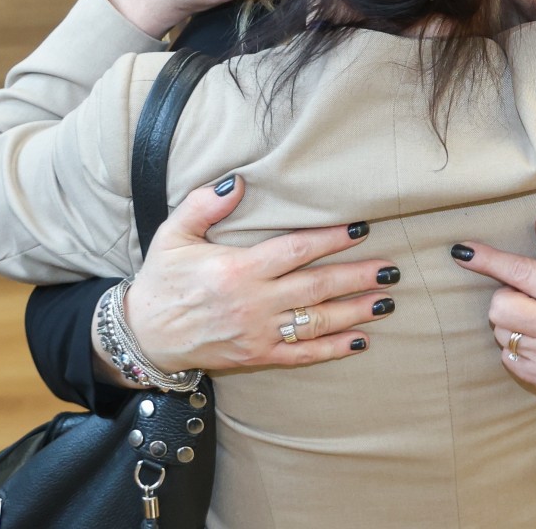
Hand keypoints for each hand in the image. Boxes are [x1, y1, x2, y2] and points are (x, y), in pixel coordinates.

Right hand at [115, 177, 399, 372]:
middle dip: (357, 276)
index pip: (296, 249)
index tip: (360, 229)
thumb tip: (236, 180)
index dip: (331, 239)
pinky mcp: (257, 356)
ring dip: (355, 311)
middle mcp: (254, 302)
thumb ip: (204, 205)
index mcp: (238, 269)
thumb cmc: (162, 280)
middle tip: (391, 268)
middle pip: (317, 286)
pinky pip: (302, 354)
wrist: (144, 336)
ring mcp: (258, 333)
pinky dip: (333, 349)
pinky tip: (360, 340)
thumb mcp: (173, 234)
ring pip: (317, 321)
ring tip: (386, 300)